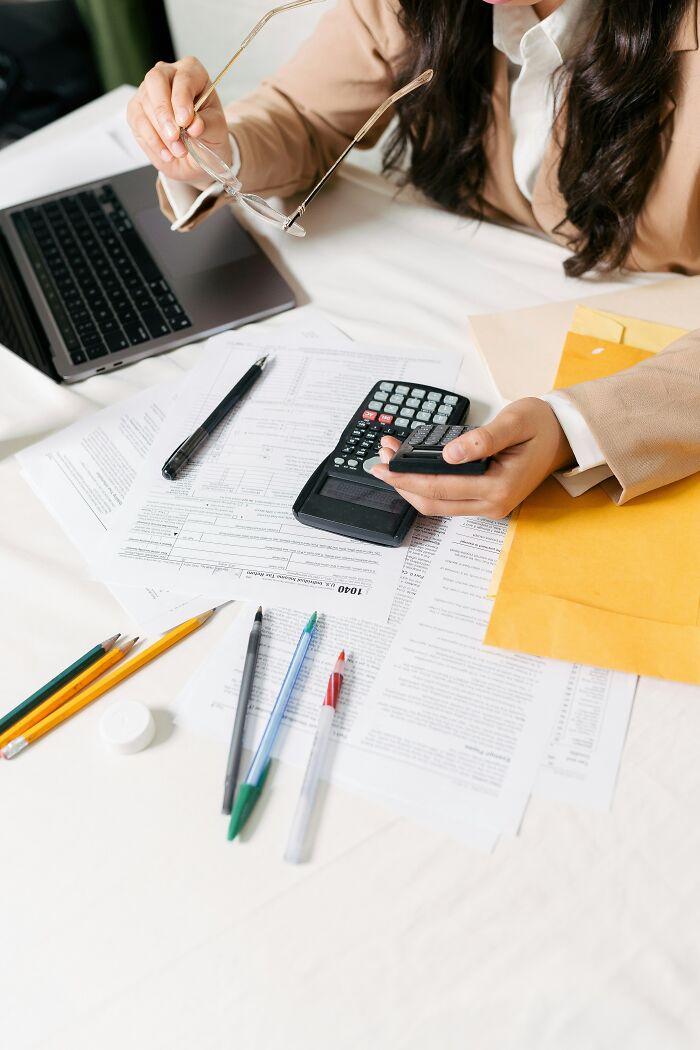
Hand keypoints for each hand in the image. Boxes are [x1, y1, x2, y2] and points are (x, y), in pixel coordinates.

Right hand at [127, 57, 231, 190]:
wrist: (198, 154)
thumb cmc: (208, 133)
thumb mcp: (216, 130)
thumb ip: (207, 125)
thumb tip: (195, 125)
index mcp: (192, 72)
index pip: (182, 77)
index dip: (181, 98)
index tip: (185, 121)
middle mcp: (167, 75)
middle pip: (155, 80)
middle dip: (164, 111)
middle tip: (174, 136)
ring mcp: (148, 91)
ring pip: (145, 104)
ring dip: (162, 133)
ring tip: (180, 152)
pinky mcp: (136, 110)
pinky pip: (137, 122)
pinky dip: (152, 141)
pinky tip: (167, 154)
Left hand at [371, 398, 574, 518]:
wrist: (563, 436)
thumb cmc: (541, 426)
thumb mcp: (515, 422)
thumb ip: (483, 439)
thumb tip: (450, 453)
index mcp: (499, 487)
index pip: (441, 487)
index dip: (408, 477)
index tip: (386, 463)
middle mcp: (492, 504)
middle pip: (432, 502)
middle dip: (401, 482)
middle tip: (380, 459)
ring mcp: (487, 506)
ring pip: (435, 504)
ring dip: (409, 484)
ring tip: (391, 459)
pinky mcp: (483, 501)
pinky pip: (445, 498)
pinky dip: (425, 484)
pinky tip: (411, 466)